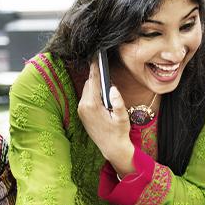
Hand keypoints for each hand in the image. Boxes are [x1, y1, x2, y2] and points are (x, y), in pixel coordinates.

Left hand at [77, 60, 134, 175]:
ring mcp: (81, 111)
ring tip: (104, 80)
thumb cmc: (119, 133)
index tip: (96, 56)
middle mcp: (84, 106)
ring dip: (94, 85)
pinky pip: (86, 97)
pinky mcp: (82, 114)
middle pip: (89, 83)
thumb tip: (113, 88)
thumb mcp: (122, 117)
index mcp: (92, 105)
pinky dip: (92, 92)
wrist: (111, 148)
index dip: (96, 67)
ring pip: (87, 90)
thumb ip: (118, 102)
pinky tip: (100, 93)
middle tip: (103, 66)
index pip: (93, 80)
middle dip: (96, 76)